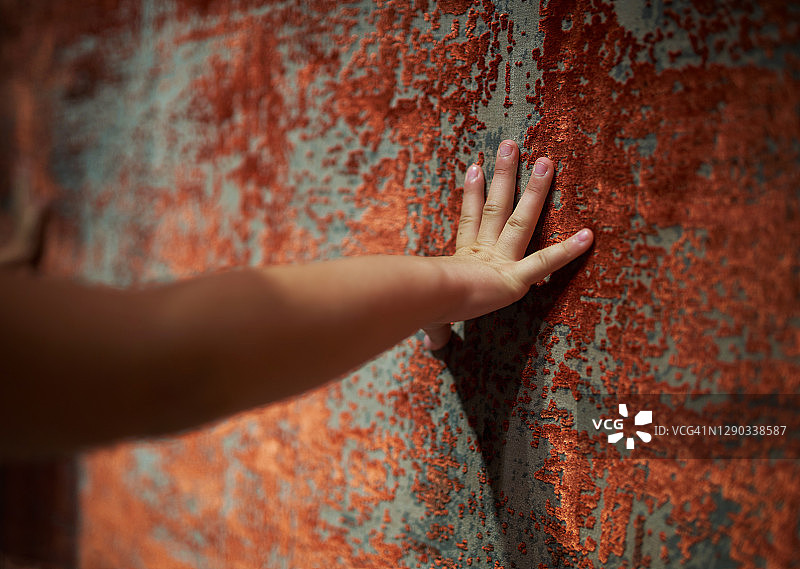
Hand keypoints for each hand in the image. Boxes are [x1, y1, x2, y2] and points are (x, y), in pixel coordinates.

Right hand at [422, 140, 592, 348]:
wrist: (423, 302)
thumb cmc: (422, 307)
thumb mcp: (430, 318)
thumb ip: (436, 331)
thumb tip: (433, 347)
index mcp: (462, 258)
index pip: (470, 220)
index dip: (471, 194)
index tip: (475, 168)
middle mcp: (482, 252)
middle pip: (495, 206)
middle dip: (505, 175)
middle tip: (512, 145)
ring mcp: (499, 261)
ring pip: (520, 219)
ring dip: (536, 191)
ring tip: (548, 161)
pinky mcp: (513, 279)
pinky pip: (544, 263)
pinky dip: (567, 251)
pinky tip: (589, 235)